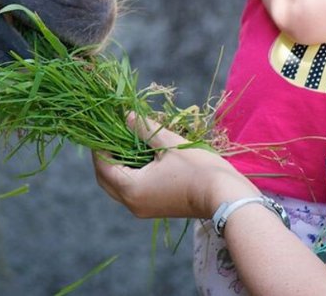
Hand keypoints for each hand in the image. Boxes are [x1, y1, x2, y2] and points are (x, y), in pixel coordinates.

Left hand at [92, 113, 252, 220]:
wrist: (225, 196)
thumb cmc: (197, 168)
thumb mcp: (168, 144)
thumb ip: (143, 129)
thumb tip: (126, 116)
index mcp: (132, 189)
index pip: (103, 167)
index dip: (100, 146)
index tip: (102, 127)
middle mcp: (133, 204)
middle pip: (107, 180)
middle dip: (105, 158)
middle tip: (110, 134)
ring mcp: (144, 208)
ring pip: (119, 187)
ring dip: (118, 166)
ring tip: (124, 141)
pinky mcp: (155, 208)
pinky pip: (132, 190)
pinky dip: (130, 174)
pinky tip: (139, 155)